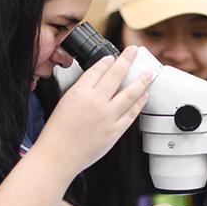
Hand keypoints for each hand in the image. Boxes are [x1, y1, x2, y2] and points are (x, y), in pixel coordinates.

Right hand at [36, 46, 151, 174]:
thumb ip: (83, 90)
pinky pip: (132, 113)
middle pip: (116, 75)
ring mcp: (107, 116)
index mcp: (80, 92)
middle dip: (128, 59)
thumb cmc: (58, 131)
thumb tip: (99, 81)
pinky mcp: (115, 131)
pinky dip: (140, 103)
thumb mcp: (65, 101)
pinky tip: (144, 96)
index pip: (98, 69)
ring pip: (130, 94)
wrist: (58, 155)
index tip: (114, 57)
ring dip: (142, 81)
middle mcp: (95, 102)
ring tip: (148, 74)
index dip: (108, 60)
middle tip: (134, 51)